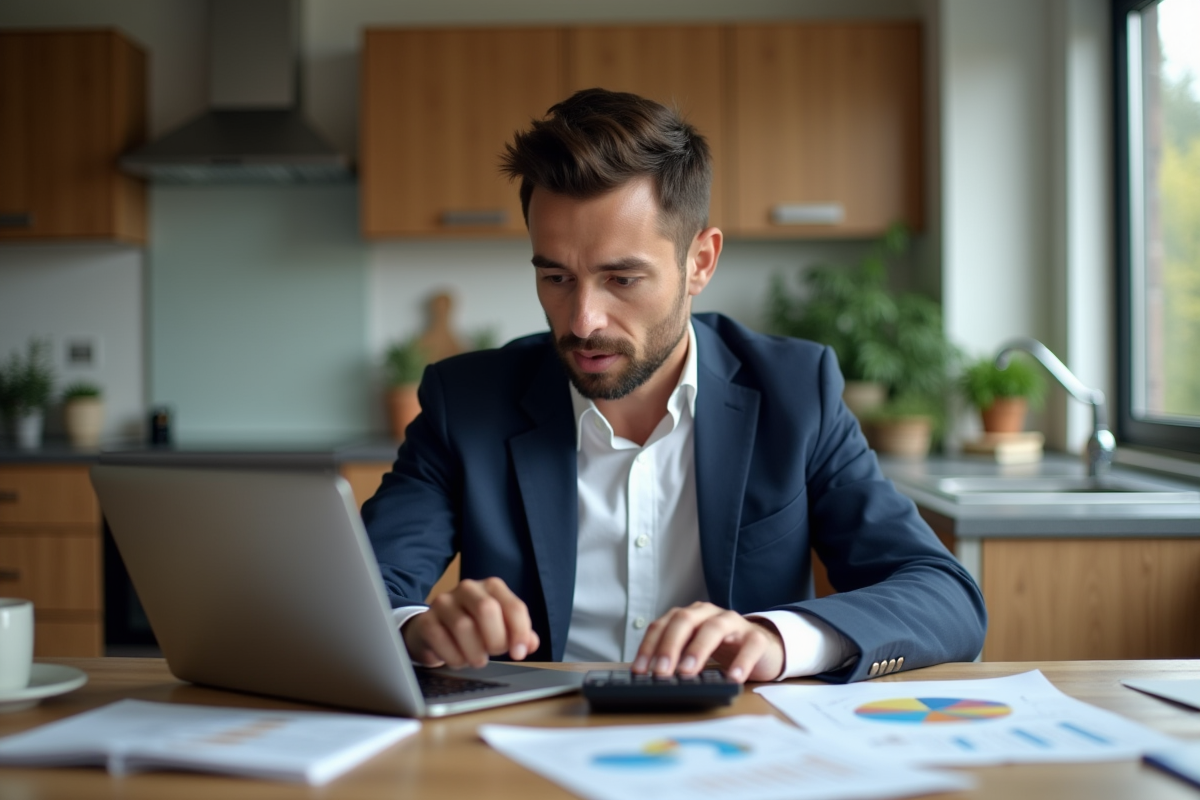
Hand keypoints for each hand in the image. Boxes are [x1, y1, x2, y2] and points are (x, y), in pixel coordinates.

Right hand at [401, 577, 539, 668]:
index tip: (519, 653)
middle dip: (495, 640)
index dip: (520, 632)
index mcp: (492, 587)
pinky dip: (454, 657)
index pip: (514, 607)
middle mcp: (468, 588)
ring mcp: (444, 602)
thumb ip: (518, 634)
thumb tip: (531, 643)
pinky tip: (458, 659)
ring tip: (476, 659)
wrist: (433, 631)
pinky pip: (441, 640)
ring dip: (474, 652)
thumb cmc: (473, 629)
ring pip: (463, 626)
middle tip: (493, 654)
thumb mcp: (499, 628)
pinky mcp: (426, 620)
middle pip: (487, 610)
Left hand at [631, 602, 783, 682]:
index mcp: (689, 616)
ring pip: (714, 628)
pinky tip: (733, 678)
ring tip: (687, 673)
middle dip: (669, 646)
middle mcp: (709, 614)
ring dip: (698, 650)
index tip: (639, 671)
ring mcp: (734, 623)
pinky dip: (741, 661)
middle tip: (660, 673)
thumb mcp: (693, 651)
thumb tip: (650, 680)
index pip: (662, 625)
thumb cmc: (721, 650)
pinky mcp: (757, 638)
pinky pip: (750, 645)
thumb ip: (675, 658)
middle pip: (685, 620)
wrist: (763, 648)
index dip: (648, 646)